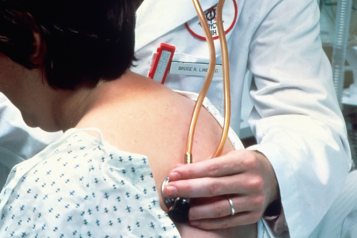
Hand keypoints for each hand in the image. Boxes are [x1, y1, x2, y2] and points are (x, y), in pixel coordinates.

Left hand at [163, 149, 278, 228]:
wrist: (273, 176)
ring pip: (219, 208)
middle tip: (169, 190)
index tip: (173, 174)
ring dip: (196, 210)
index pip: (212, 168)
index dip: (190, 172)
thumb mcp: (231, 157)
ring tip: (180, 208)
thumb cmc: (245, 164)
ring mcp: (254, 200)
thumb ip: (208, 165)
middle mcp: (252, 181)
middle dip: (187, 189)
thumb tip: (179, 172)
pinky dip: (209, 222)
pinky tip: (195, 219)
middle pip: (213, 188)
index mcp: (245, 162)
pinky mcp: (254, 215)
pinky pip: (227, 221)